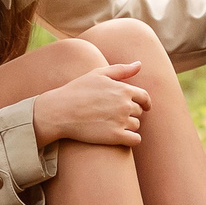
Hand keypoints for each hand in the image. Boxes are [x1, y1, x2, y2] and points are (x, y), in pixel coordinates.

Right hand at [34, 60, 150, 146]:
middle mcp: (125, 105)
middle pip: (138, 112)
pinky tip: (121, 138)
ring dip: (129, 126)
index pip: (144, 97)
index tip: (144, 107)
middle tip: (115, 115)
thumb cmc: (77, 90)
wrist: (60, 111)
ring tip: (112, 125)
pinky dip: (131, 139)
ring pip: (136, 126)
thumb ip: (121, 69)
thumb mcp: (98, 74)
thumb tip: (139, 64)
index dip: (145, 102)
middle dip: (130, 113)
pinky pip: (135, 140)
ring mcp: (121, 121)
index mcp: (123, 89)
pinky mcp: (115, 137)